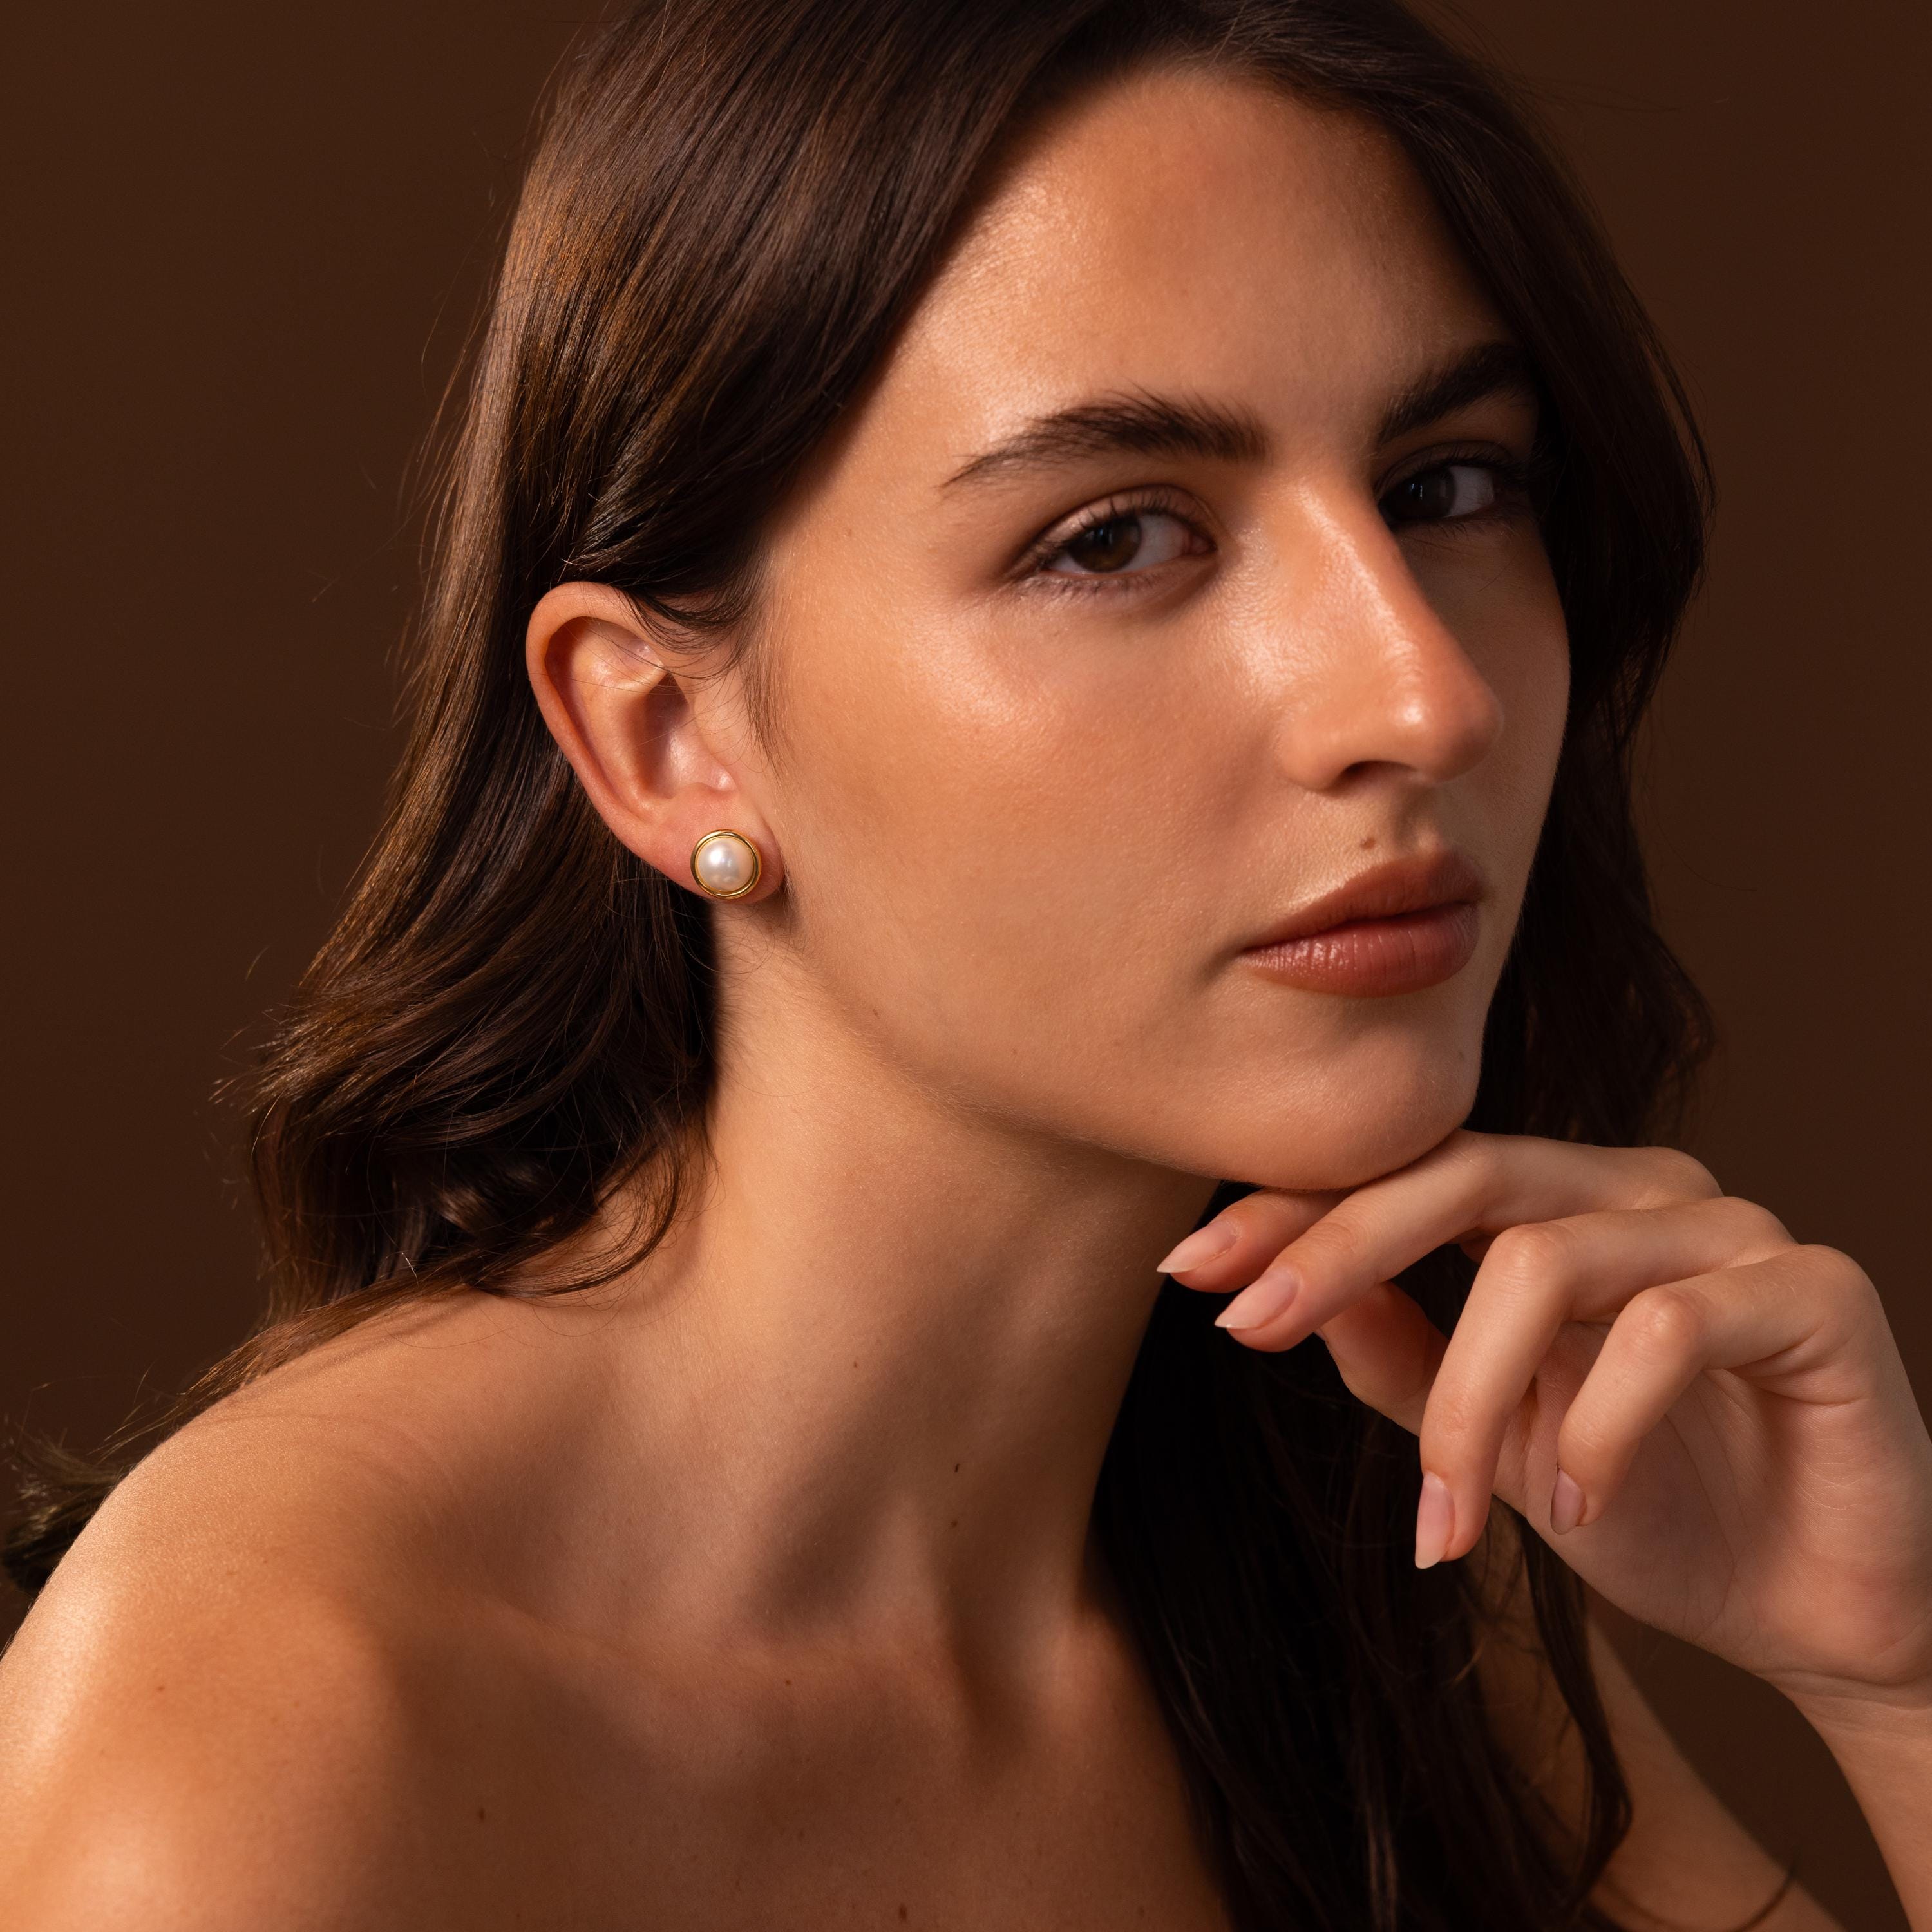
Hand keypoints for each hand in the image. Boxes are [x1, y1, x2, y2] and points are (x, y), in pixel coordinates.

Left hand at [1157, 1130, 1931, 1713]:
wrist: (1820, 1615)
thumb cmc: (1652, 1514)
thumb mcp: (1494, 1441)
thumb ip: (1403, 1359)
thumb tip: (1287, 1297)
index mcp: (1562, 1208)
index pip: (1411, 1175)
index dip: (1297, 1211)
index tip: (1190, 1270)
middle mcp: (1640, 1192)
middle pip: (1463, 1176)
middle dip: (1339, 1247)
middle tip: (1251, 1322)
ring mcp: (1731, 1228)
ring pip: (1547, 1261)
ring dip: (1473, 1399)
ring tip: (1456, 1509)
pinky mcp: (1813, 1291)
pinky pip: (1671, 1327)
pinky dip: (1595, 1427)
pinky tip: (1575, 1508)